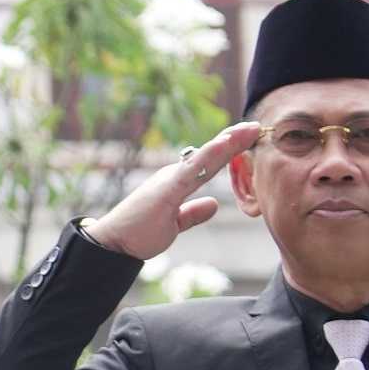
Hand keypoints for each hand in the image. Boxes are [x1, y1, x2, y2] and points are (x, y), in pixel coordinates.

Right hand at [84, 121, 256, 260]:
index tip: (248, 137)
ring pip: (205, 158)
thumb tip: (212, 205)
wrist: (112, 244)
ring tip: (248, 128)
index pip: (208, 163)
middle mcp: (174, 176)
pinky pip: (193, 170)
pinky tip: (224, 144)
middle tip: (256, 125)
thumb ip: (192, 213)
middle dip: (234, 140)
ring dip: (228, 143)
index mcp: (177, 183)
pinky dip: (210, 155)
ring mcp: (170, 180)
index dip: (229, 150)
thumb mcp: (173, 224)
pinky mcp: (167, 189)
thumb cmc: (137, 234)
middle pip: (210, 155)